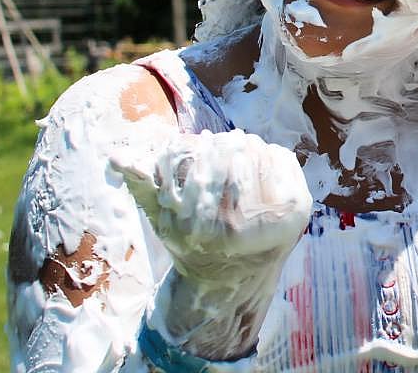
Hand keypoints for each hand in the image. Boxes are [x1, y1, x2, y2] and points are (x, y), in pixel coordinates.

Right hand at [109, 129, 312, 282]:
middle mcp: (240, 226)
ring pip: (258, 152)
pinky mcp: (300, 209)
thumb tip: (116, 157)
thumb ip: (143, 186)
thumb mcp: (164, 219)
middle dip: (223, 144)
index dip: (197, 147)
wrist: (235, 274)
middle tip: (220, 142)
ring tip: (238, 150)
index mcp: (201, 226)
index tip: (197, 144)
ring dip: (246, 145)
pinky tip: (260, 161)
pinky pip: (283, 159)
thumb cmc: (195, 240)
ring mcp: (276, 219)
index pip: (201, 161)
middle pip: (232, 153)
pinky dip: (270, 153)